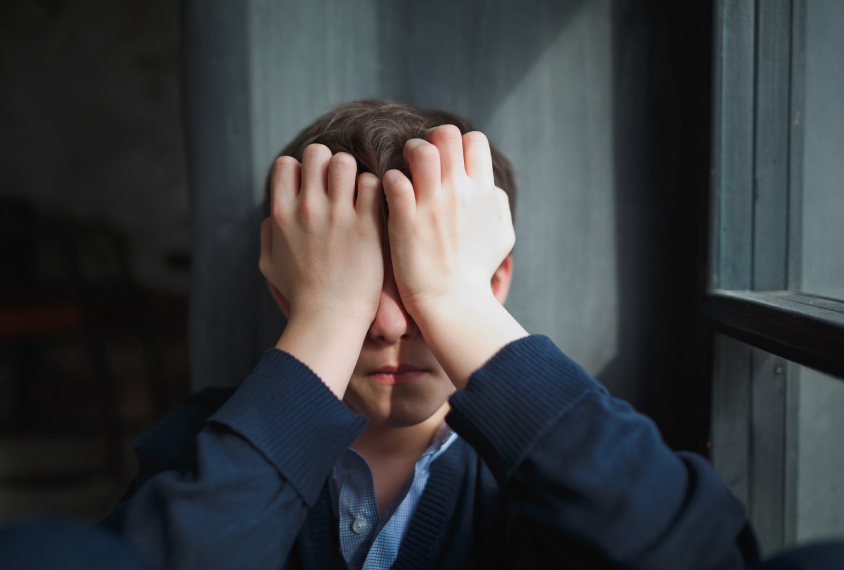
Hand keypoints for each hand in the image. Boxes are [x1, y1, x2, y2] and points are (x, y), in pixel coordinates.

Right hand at [260, 144, 383, 395]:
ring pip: (345, 162)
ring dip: (353, 174)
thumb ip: (268, 233)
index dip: (301, 170)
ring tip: (359, 194)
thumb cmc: (300, 296)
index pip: (287, 163)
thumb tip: (274, 213)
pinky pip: (372, 184)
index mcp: (280, 215)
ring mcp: (337, 216)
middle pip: (317, 154)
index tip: (313, 188)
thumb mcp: (268, 265)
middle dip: (329, 164)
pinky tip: (375, 208)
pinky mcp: (367, 226)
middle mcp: (307, 209)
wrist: (329, 321)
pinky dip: (375, 190)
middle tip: (339, 187)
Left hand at [382, 126, 514, 318]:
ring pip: (420, 149)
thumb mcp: (503, 238)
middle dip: (431, 141)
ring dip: (408, 155)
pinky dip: (389, 182)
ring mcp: (432, 203)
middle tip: (421, 163)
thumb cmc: (476, 273)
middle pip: (446, 134)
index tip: (447, 163)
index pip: (474, 139)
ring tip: (405, 175)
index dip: (458, 145)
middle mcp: (460, 191)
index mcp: (484, 192)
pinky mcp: (405, 218)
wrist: (453, 303)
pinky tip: (390, 197)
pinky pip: (393, 179)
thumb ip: (500, 207)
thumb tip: (491, 189)